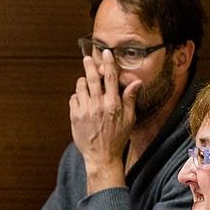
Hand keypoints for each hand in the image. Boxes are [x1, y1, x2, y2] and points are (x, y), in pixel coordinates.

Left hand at [70, 51, 137, 190]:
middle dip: (89, 66)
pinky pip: (73, 98)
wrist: (101, 156)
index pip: (110, 78)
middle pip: (92, 79)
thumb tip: (136, 82)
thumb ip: (130, 99)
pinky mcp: (74, 117)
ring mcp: (85, 111)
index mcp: (113, 105)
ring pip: (80, 87)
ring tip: (85, 82)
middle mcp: (98, 106)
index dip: (108, 63)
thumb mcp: (129, 119)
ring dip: (82, 82)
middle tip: (87, 58)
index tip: (105, 53)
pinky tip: (82, 99)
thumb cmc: (117, 138)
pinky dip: (77, 96)